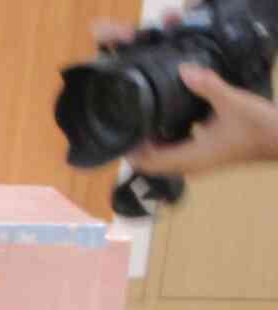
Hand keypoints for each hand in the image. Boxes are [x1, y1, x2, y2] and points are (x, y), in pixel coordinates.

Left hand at [128, 62, 277, 175]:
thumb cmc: (258, 124)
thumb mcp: (232, 101)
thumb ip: (207, 86)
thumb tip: (185, 71)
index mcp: (190, 158)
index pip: (148, 162)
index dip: (131, 150)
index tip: (122, 130)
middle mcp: (189, 166)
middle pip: (151, 164)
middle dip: (137, 147)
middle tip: (129, 123)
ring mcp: (197, 164)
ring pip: (163, 160)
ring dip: (151, 145)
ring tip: (143, 122)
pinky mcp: (205, 157)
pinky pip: (176, 154)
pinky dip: (167, 142)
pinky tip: (166, 123)